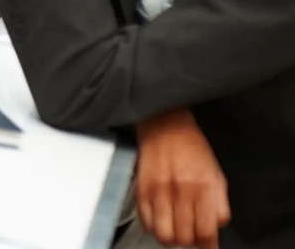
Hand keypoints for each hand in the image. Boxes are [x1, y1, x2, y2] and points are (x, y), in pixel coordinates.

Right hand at [135, 109, 229, 248]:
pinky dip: (154, 227)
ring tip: (176, 230)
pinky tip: (162, 219)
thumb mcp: (217, 175)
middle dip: (190, 241)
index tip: (207, 245)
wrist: (165, 125)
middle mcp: (180, 191)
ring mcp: (158, 191)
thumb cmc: (192, 149)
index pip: (206, 232)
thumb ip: (219, 205)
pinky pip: (146, 222)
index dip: (207, 245)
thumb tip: (214, 229)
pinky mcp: (141, 189)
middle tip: (191, 233)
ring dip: (171, 238)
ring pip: (164, 235)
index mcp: (203, 188)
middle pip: (184, 238)